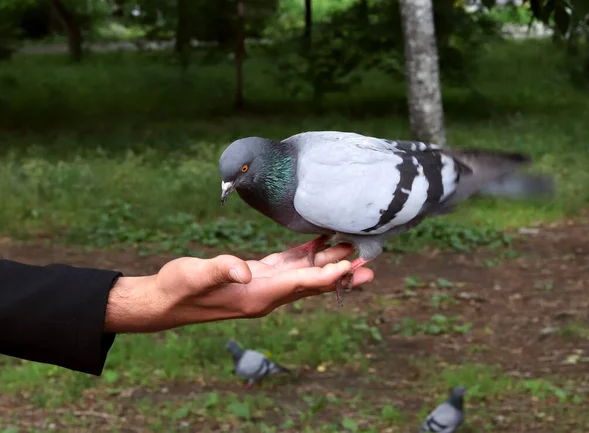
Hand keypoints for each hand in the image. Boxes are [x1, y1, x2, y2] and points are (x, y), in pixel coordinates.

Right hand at [104, 244, 373, 332]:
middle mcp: (267, 295)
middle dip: (340, 273)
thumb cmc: (179, 287)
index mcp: (258, 295)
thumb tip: (244, 269)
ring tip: (354, 249)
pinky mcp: (257, 276)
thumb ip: (220, 270)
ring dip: (328, 263)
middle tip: (369, 262)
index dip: (328, 275)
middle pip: (313, 284)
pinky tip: (319, 243)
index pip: (301, 286)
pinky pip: (289, 266)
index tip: (352, 264)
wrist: (166, 300)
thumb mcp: (195, 275)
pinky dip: (306, 255)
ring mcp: (264, 286)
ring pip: (305, 275)